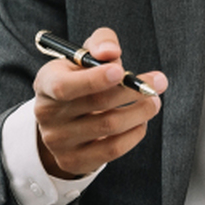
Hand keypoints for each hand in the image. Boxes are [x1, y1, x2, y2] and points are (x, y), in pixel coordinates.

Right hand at [32, 27, 164, 179]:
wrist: (62, 119)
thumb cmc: (79, 78)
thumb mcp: (84, 56)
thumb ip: (100, 44)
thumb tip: (111, 52)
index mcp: (46, 83)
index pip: (64, 86)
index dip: (93, 79)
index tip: (121, 71)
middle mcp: (47, 114)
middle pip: (96, 104)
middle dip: (132, 91)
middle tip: (158, 83)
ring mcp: (58, 141)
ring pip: (109, 126)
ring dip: (139, 112)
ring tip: (153, 102)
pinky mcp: (73, 160)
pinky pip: (112, 150)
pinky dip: (134, 134)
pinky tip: (142, 122)